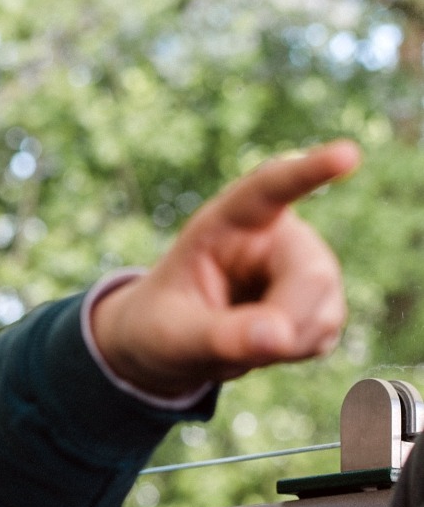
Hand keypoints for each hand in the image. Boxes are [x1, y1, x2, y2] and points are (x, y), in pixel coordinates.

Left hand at [90, 140, 361, 397]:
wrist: (171, 344)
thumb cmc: (160, 326)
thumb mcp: (172, 334)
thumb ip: (219, 334)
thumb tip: (278, 337)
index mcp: (227, 221)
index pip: (269, 189)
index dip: (309, 172)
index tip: (346, 155)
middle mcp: (274, 235)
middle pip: (311, 272)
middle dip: (286, 321)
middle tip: (252, 349)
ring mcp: (303, 265)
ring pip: (325, 307)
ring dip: (286, 343)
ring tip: (238, 343)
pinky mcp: (319, 299)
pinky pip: (324, 332)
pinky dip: (294, 351)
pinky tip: (261, 345)